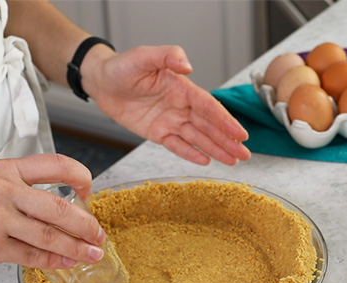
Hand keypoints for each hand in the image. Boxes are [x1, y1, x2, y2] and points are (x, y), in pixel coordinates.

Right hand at [0, 154, 104, 268]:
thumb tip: (50, 207)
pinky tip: (63, 263)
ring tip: (92, 254)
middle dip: (87, 224)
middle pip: (61, 206)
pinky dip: (52, 262)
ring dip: (76, 248)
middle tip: (99, 235)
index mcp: (4, 169)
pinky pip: (31, 256)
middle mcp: (4, 190)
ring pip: (50, 235)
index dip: (82, 176)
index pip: (56, 165)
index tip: (89, 190)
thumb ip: (14, 188)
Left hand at [82, 45, 250, 165]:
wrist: (101, 81)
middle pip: (208, 126)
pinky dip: (190, 153)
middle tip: (245, 155)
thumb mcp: (145, 56)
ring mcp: (169, 120)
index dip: (225, 121)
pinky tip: (206, 161)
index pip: (208, 107)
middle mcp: (180, 105)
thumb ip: (169, 57)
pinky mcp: (156, 132)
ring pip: (196, 137)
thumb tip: (189, 67)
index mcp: (182, 87)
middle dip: (227, 140)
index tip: (241, 134)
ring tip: (233, 161)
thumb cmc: (123, 66)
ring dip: (215, 149)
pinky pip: (175, 145)